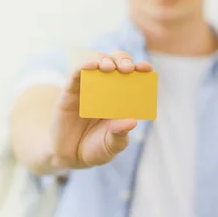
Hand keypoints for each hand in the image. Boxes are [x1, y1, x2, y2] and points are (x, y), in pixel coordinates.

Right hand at [49, 50, 152, 168]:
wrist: (70, 156)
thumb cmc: (96, 149)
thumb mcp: (112, 145)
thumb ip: (120, 134)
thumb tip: (132, 121)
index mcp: (122, 98)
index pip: (134, 76)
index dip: (141, 68)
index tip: (146, 68)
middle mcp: (106, 88)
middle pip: (116, 62)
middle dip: (123, 60)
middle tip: (127, 69)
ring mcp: (88, 87)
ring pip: (96, 60)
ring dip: (104, 60)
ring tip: (109, 68)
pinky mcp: (70, 90)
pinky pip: (76, 72)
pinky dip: (84, 65)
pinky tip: (91, 66)